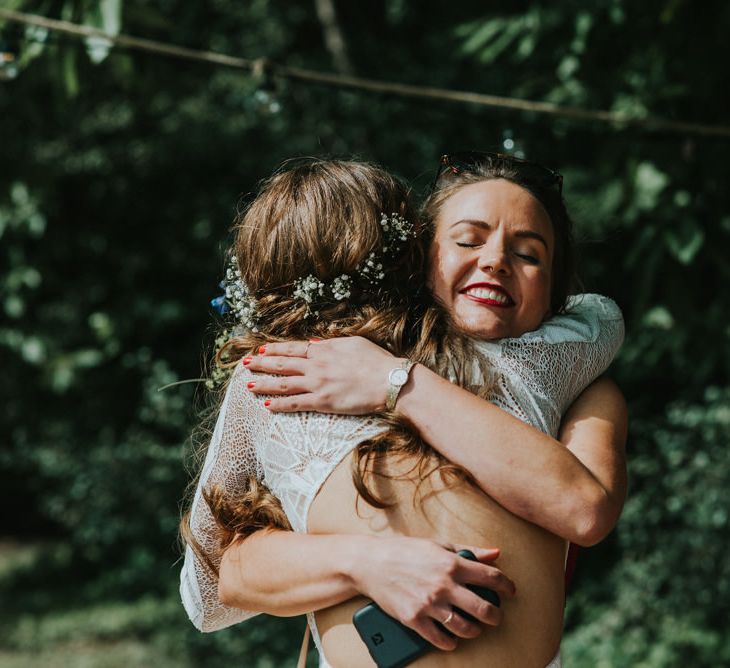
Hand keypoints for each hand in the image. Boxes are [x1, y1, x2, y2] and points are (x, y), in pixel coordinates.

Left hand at [242, 336, 398, 413]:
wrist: (389, 380)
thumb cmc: (375, 360)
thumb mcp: (352, 343)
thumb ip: (330, 343)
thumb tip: (313, 344)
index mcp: (323, 350)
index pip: (291, 349)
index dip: (274, 350)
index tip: (260, 350)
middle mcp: (316, 366)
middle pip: (282, 364)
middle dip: (261, 364)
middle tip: (245, 364)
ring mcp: (317, 384)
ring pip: (283, 384)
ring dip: (264, 384)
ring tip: (249, 385)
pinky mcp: (323, 402)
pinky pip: (296, 404)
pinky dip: (280, 404)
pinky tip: (268, 405)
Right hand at [351, 536, 515, 650]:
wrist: (371, 562)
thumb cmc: (405, 550)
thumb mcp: (438, 544)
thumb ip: (469, 551)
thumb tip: (496, 553)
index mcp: (451, 563)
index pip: (491, 577)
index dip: (506, 586)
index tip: (511, 591)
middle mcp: (444, 585)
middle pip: (484, 609)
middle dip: (495, 616)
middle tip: (495, 616)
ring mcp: (429, 604)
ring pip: (465, 628)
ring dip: (475, 630)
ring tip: (475, 628)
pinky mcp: (414, 619)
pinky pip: (441, 638)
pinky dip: (451, 642)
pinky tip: (452, 638)